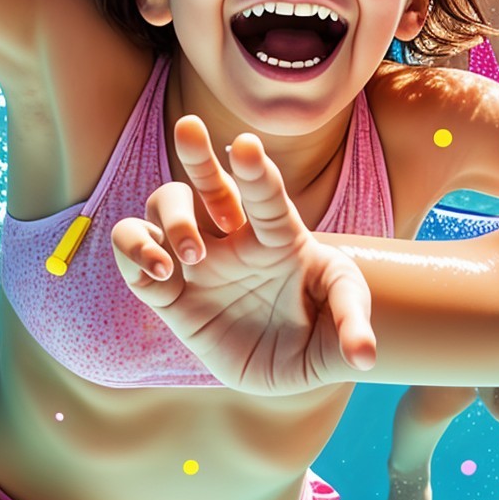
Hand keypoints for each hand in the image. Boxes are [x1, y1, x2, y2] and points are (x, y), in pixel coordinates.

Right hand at [112, 116, 375, 393]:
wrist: (288, 371)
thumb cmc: (320, 331)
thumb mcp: (343, 323)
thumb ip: (352, 327)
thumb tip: (365, 358)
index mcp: (280, 237)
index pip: (265, 194)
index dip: (254, 170)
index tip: (246, 145)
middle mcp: (235, 241)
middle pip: (207, 182)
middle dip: (198, 153)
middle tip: (191, 127)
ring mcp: (198, 265)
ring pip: (163, 211)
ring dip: (172, 220)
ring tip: (196, 255)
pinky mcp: (169, 296)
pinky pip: (133, 258)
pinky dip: (134, 253)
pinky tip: (159, 272)